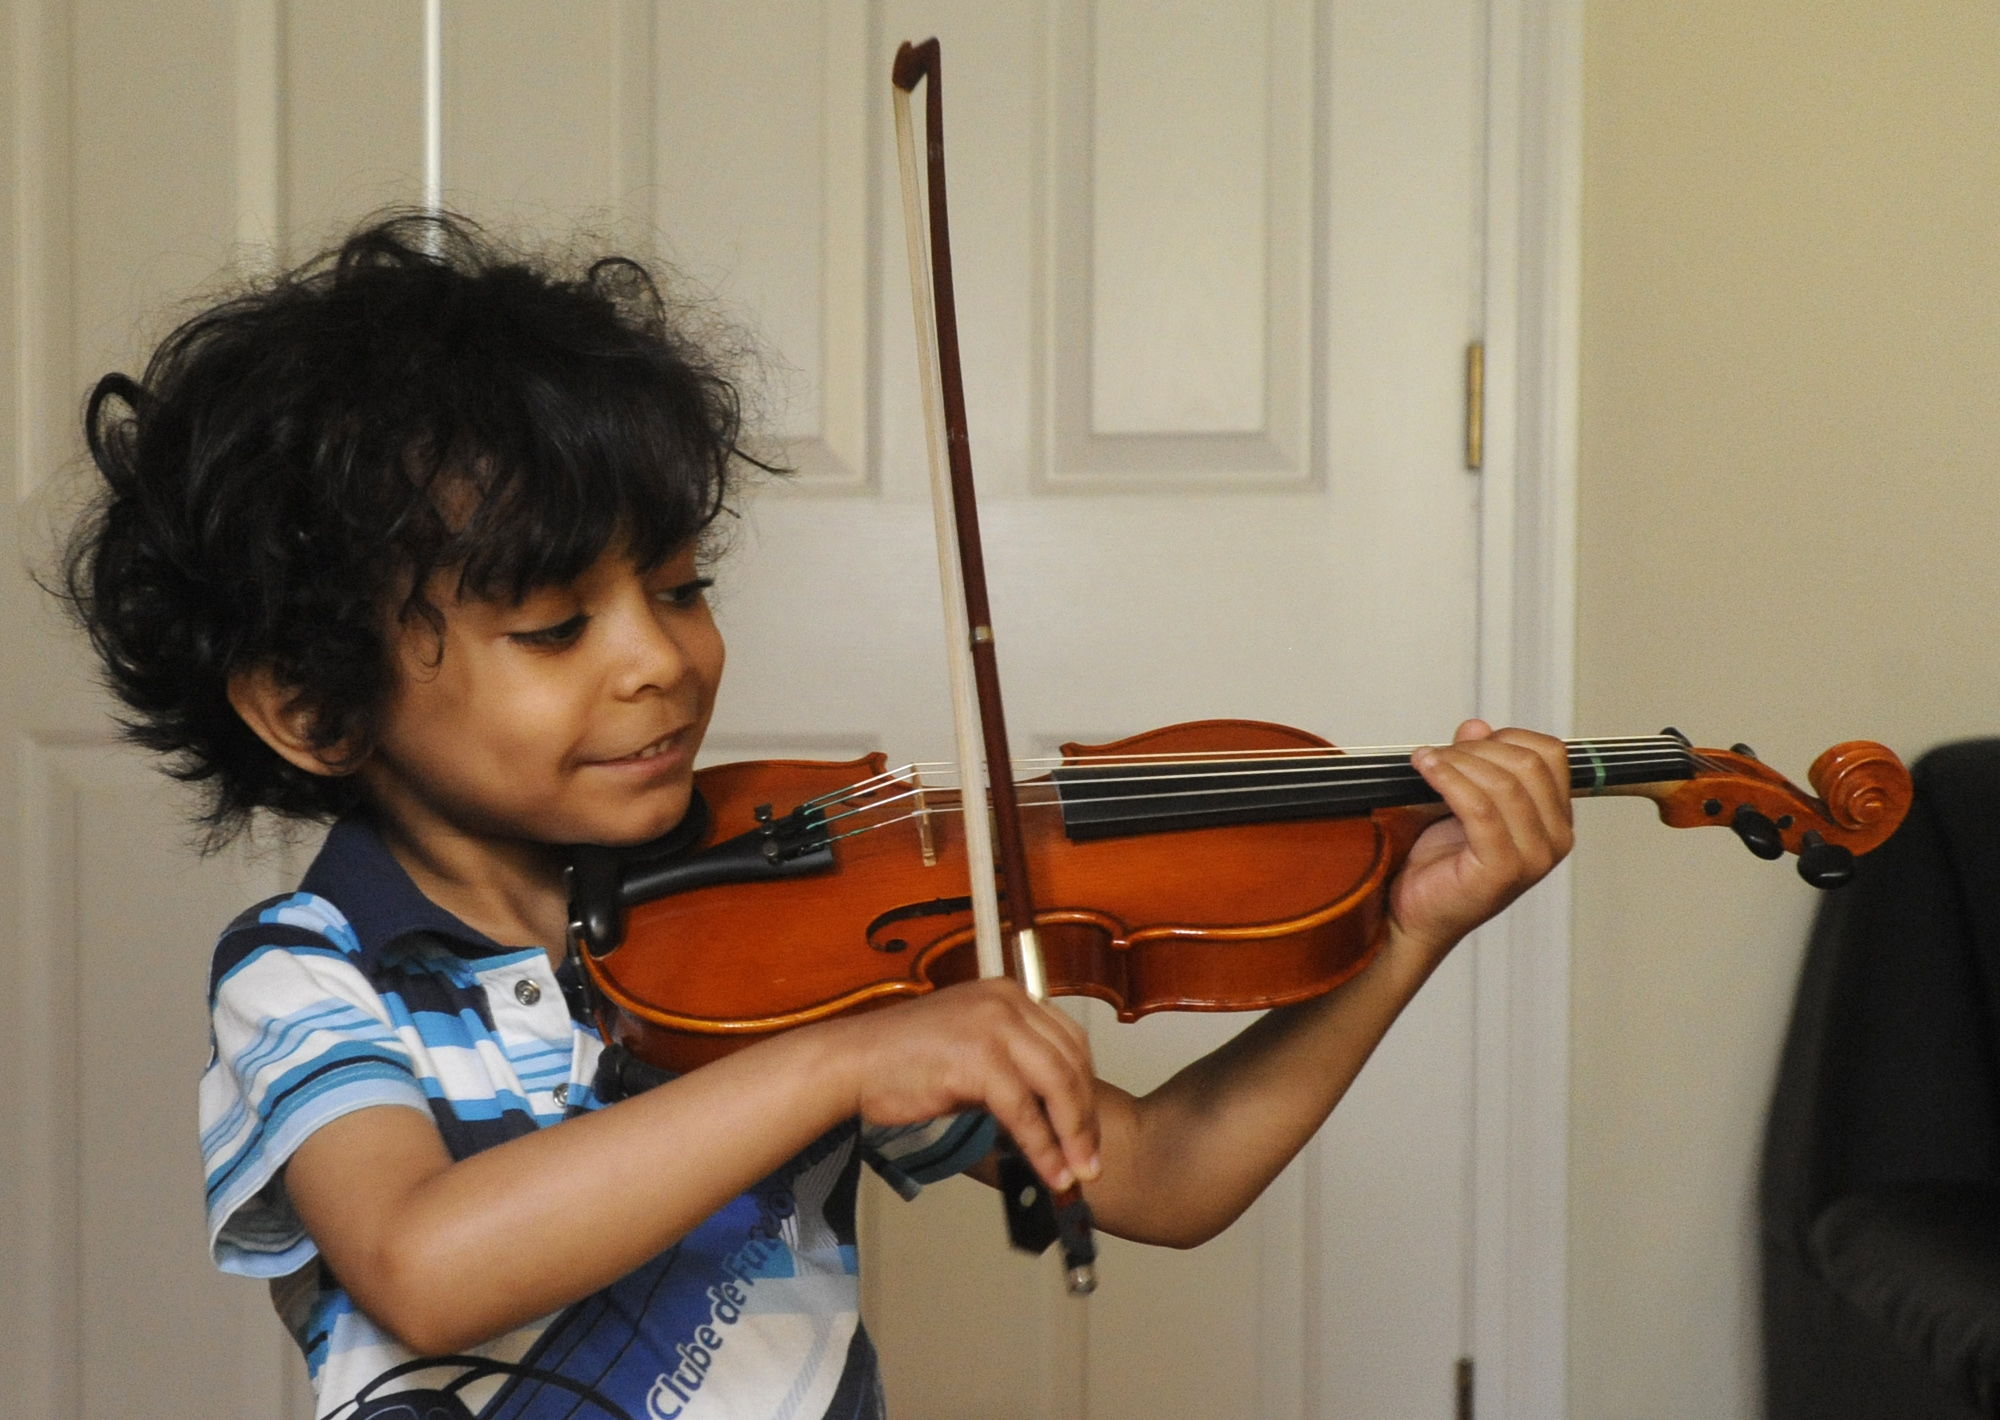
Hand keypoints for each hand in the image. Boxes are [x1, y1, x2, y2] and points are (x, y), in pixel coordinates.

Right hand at [821, 977, 1101, 1191]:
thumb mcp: (968, 1049)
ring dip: (1072, 1136)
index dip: (1085, 1088)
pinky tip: (1048, 1170)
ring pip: (1056, 1085)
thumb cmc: (900, 1059)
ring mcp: (993, 1026)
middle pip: (1070, 1062)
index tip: (1088, 1126)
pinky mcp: (977, 1058)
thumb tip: (1047, 1111)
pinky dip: (1042, 1146)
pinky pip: (1024, 1110)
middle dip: (1085, 1117)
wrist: (852, 1062)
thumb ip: (1010, 1067)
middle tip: (1090, 1159)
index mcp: (1008, 994)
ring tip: (1077, 1171)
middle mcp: (1006, 1002)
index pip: (1069, 1040)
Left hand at [1391, 720, 1572, 960]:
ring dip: (1458, 762)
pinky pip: (1479, 809)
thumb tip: (1477, 726)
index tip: (1466, 743)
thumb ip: (1475, 762)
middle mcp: (1555, 839)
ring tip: (1425, 761)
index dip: (1505, 737)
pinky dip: (1449, 780)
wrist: (1414, 913)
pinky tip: (1426, 770)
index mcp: (1555, 819)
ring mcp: (1533, 858)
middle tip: (1438, 754)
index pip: (1550, 754)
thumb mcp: (1461, 800)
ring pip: (1505, 784)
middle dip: (1477, 749)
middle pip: (1528, 764)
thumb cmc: (1439, 864)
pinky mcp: (1502, 870)